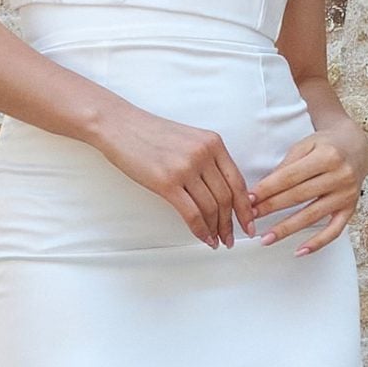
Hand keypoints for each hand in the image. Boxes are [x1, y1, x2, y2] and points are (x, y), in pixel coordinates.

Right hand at [94, 105, 257, 247]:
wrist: (119, 125)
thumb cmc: (149, 134)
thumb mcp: (188, 139)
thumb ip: (207, 160)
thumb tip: (220, 192)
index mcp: (213, 143)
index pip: (237, 181)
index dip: (245, 206)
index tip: (248, 222)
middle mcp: (203, 154)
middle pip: (226, 197)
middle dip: (232, 222)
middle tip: (231, 238)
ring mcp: (186, 168)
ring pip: (211, 208)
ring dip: (216, 229)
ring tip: (217, 241)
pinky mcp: (167, 182)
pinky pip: (192, 213)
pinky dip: (201, 229)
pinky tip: (203, 237)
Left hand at [249, 130, 364, 253]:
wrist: (357, 148)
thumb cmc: (327, 146)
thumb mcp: (306, 145)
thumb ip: (286, 165)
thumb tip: (263, 190)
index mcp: (327, 156)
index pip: (290, 176)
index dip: (267, 189)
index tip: (249, 198)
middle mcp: (340, 176)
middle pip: (299, 196)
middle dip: (271, 207)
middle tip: (251, 217)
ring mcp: (346, 195)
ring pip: (312, 216)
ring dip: (287, 229)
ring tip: (266, 238)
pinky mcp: (351, 209)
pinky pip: (334, 230)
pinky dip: (317, 243)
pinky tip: (300, 251)